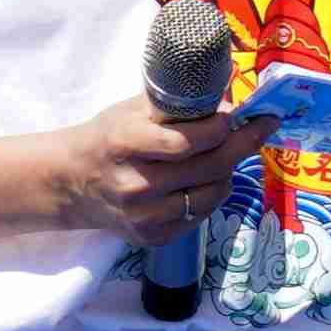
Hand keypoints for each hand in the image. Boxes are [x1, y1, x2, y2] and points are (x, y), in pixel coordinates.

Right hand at [43, 91, 251, 241]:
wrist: (70, 183)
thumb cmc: (107, 137)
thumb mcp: (131, 110)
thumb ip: (175, 104)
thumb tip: (226, 94)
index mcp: (125, 143)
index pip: (186, 142)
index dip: (220, 128)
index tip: (236, 115)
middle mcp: (134, 183)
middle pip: (207, 168)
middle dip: (241, 145)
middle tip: (260, 128)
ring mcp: (143, 215)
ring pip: (211, 195)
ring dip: (227, 172)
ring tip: (226, 155)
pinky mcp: (151, 236)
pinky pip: (200, 216)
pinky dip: (211, 196)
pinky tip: (207, 180)